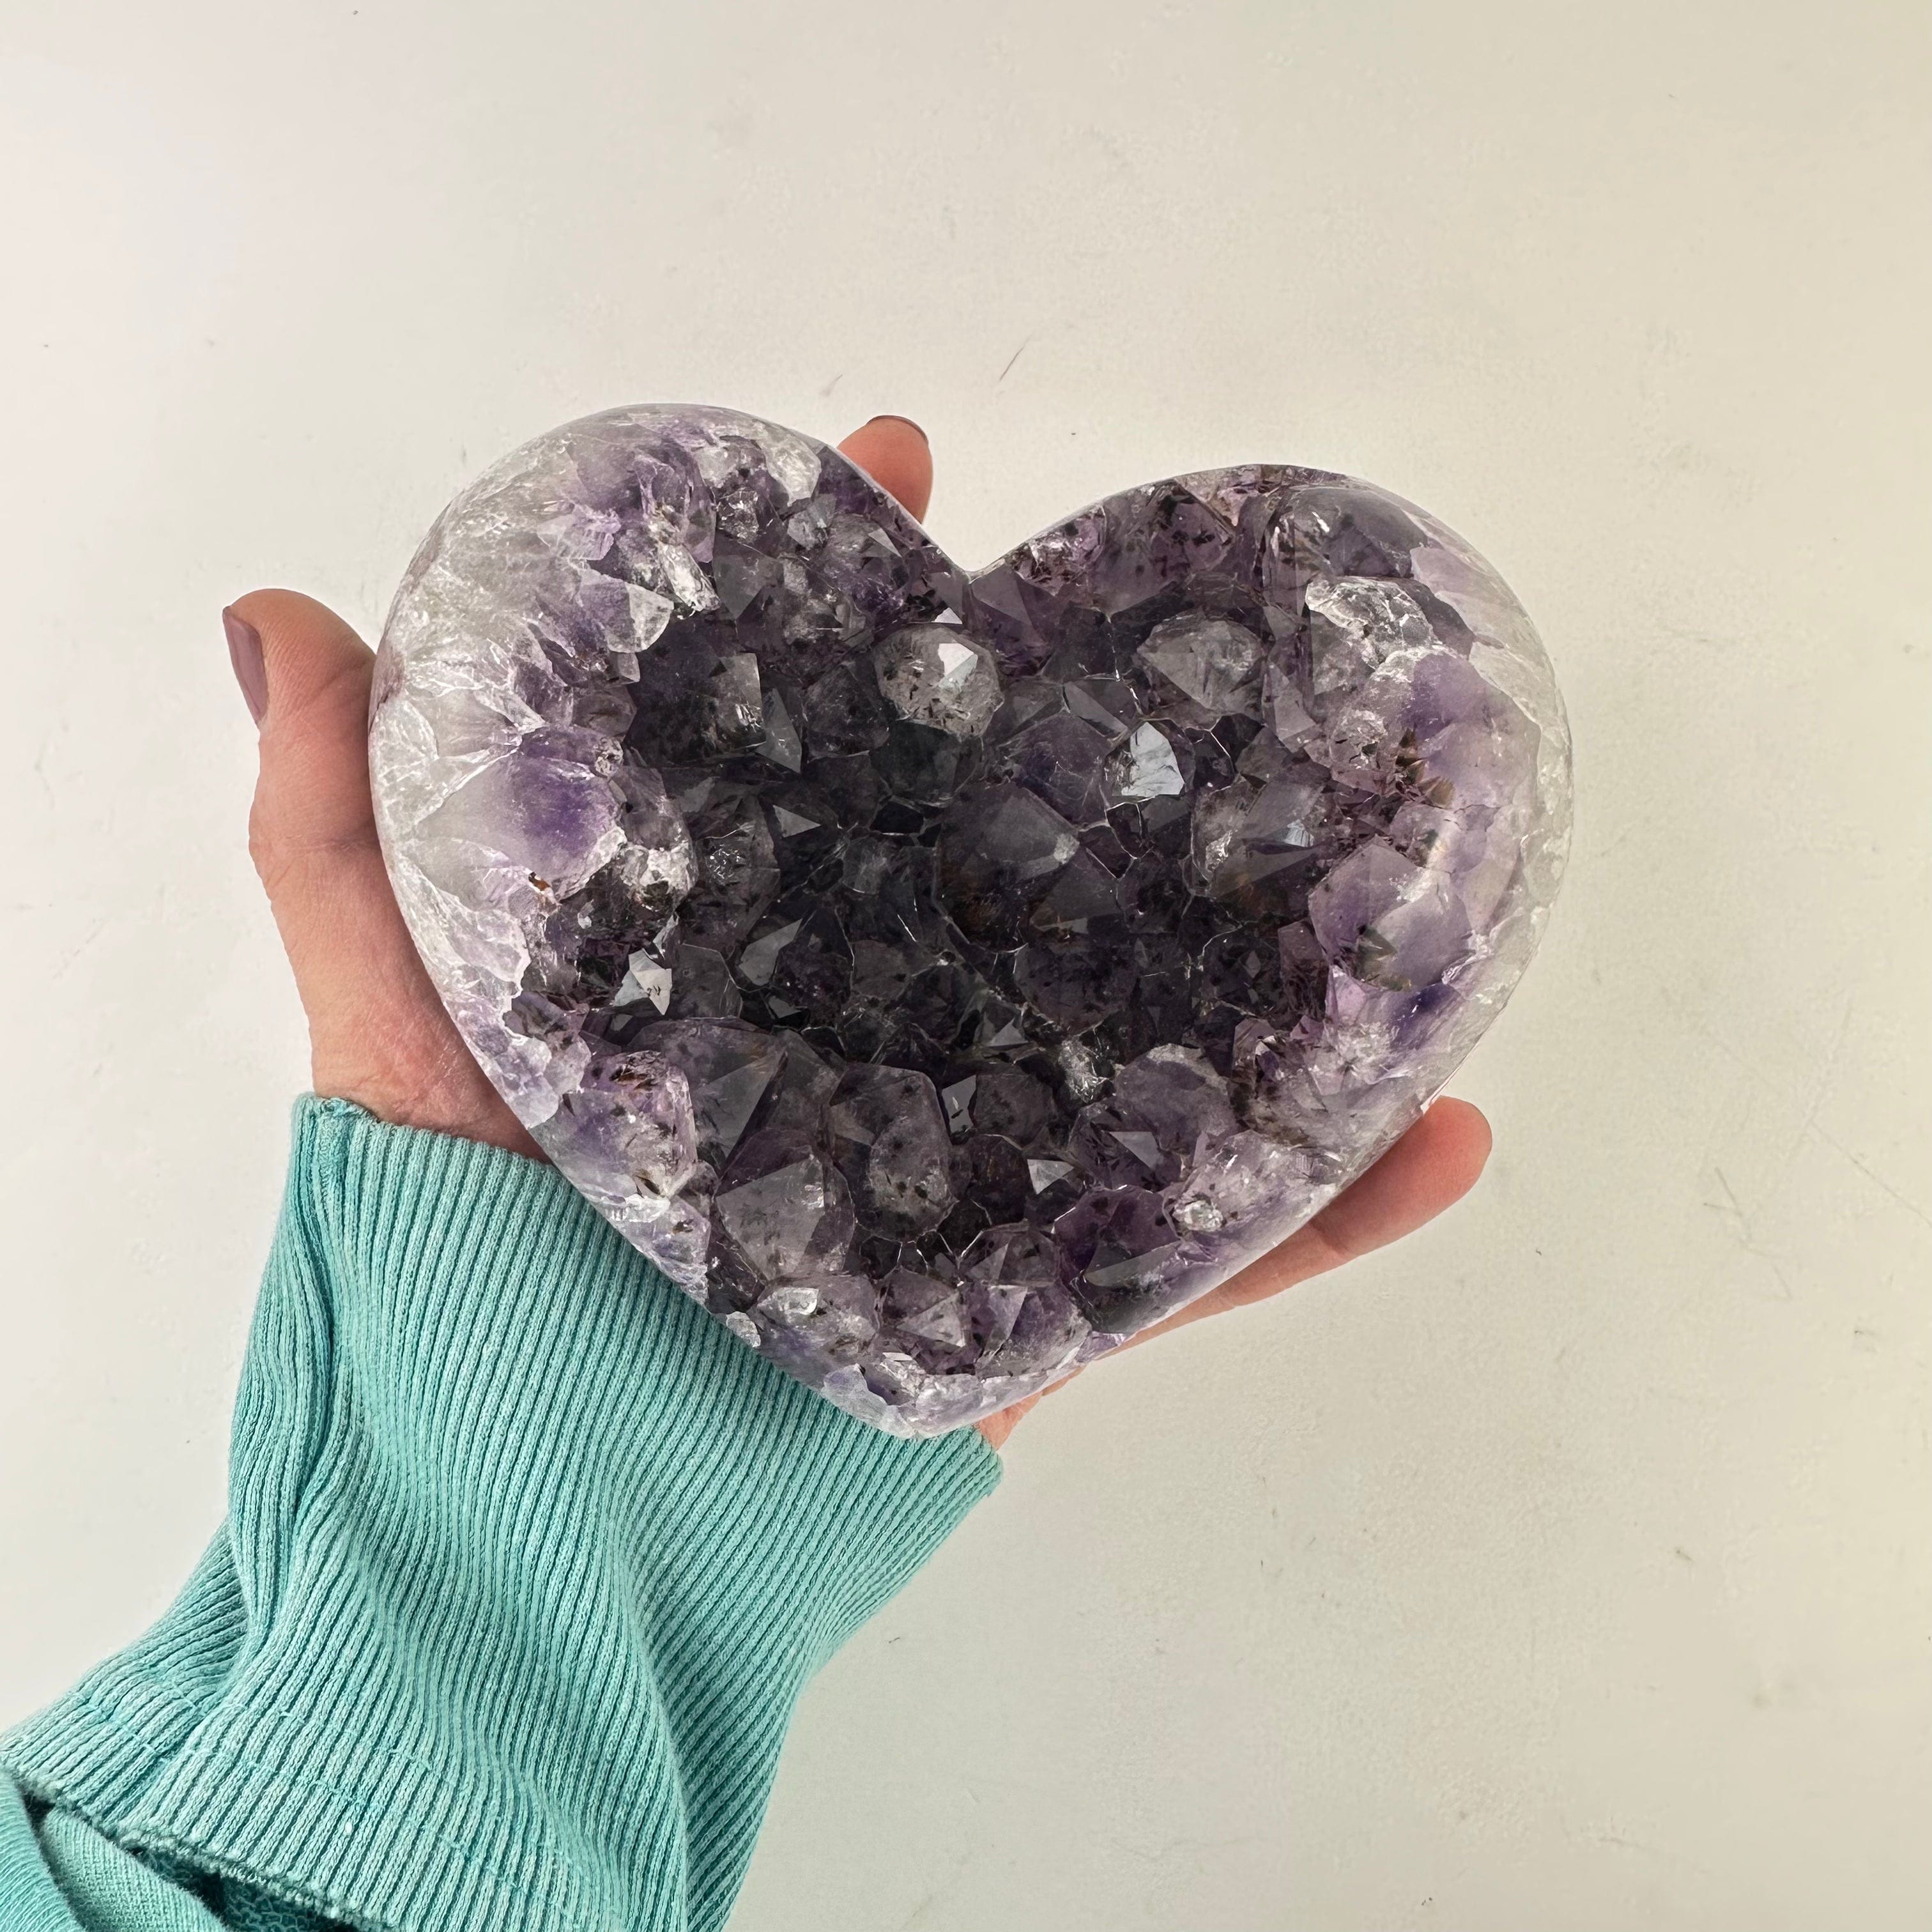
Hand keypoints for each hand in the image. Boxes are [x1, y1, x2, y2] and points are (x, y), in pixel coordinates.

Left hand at [229, 416, 1489, 1451]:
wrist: (532, 1509)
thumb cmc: (449, 1255)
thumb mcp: (389, 1014)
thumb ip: (339, 829)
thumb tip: (277, 614)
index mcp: (737, 947)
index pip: (818, 731)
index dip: (855, 598)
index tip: (899, 468)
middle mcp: (865, 1032)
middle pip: (992, 853)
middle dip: (1069, 725)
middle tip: (1154, 614)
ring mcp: (965, 1157)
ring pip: (1136, 1030)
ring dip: (1265, 952)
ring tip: (1371, 851)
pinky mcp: (1034, 1299)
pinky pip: (1204, 1250)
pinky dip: (1329, 1207)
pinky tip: (1443, 1131)